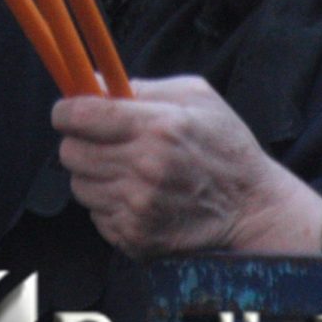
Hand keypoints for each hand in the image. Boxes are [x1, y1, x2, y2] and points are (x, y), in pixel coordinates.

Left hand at [55, 79, 321, 258]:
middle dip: (80, 142)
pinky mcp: (135, 238)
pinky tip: (139, 197)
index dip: (66, 111)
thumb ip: (141, 86)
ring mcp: (137, 208)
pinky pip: (96, 215)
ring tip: (129, 171)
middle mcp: (143, 170)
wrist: (254, 211)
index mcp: (156, 128)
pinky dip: (110, 205)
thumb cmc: (226, 147)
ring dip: (95, 175)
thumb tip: (92, 82)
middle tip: (102, 141)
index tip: (69, 111)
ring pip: (79, 185)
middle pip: (69, 152)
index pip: (79, 116)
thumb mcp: (196, 97)